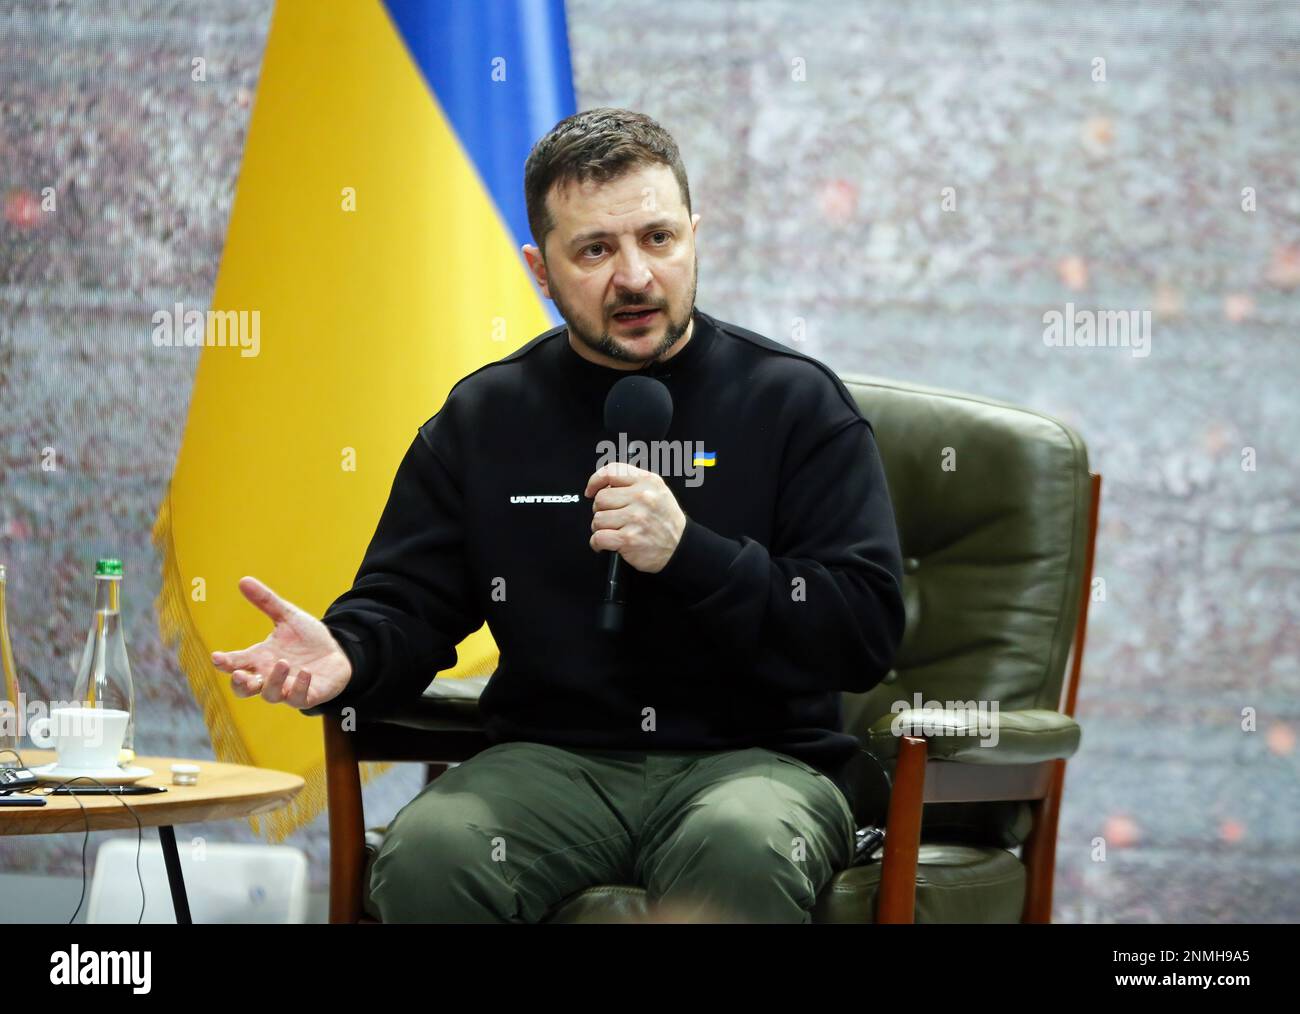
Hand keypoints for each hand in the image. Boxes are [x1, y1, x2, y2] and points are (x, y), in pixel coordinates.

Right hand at [210, 576, 352, 709]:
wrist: (337, 653)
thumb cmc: (307, 639)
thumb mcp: (288, 617)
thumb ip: (266, 602)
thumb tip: (243, 580)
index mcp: (260, 658)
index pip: (235, 664)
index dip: (224, 663)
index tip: (216, 657)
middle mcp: (269, 676)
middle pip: (244, 689)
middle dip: (240, 684)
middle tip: (240, 674)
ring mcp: (288, 688)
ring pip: (271, 695)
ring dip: (274, 681)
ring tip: (282, 662)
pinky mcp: (308, 695)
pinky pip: (299, 698)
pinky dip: (300, 687)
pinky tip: (305, 672)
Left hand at [584, 462, 685, 572]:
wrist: (680, 547)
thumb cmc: (666, 521)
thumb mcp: (658, 491)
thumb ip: (633, 483)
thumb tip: (605, 484)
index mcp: (647, 482)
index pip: (611, 472)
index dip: (595, 480)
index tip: (591, 490)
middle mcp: (642, 497)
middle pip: (601, 498)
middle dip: (600, 509)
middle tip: (611, 517)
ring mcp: (635, 518)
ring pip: (598, 519)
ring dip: (600, 528)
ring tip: (613, 530)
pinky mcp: (628, 539)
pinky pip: (599, 537)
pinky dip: (598, 543)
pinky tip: (607, 543)